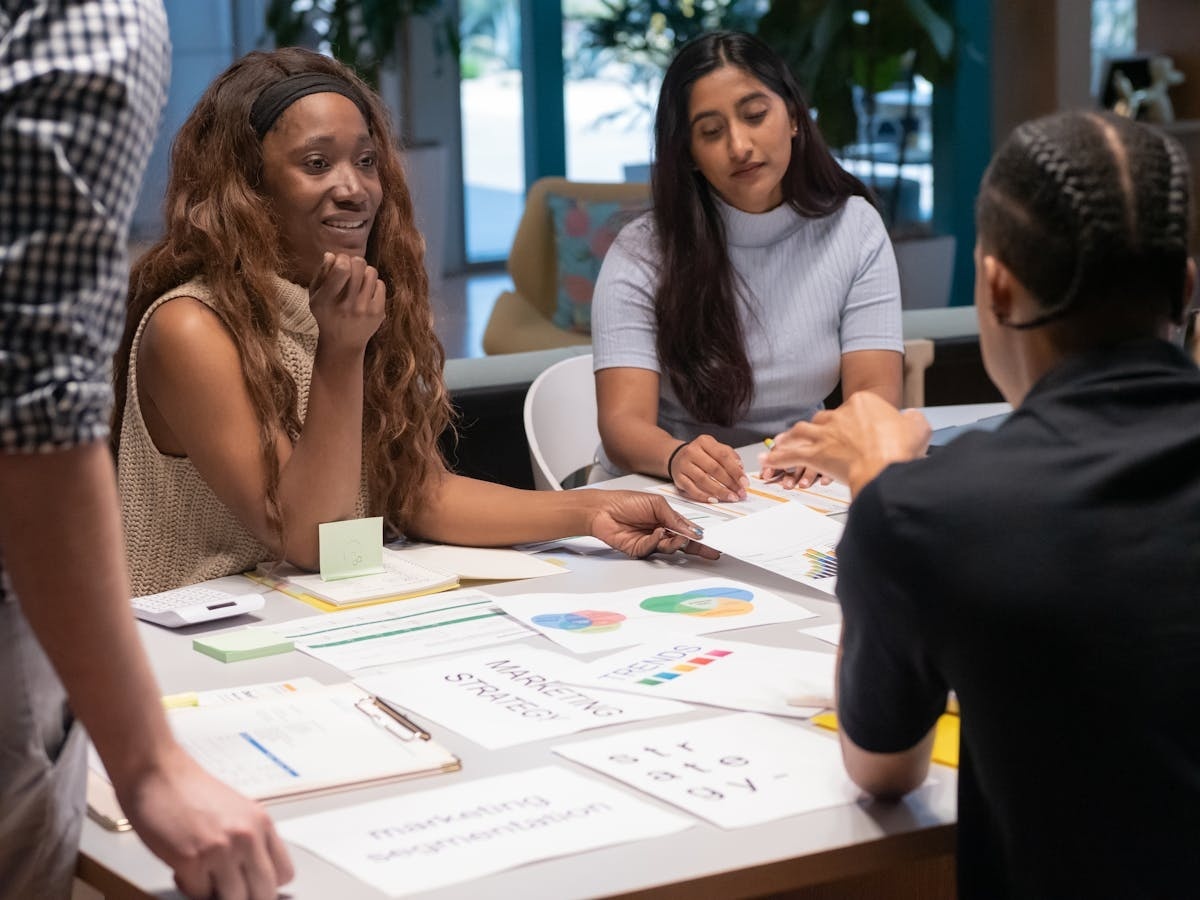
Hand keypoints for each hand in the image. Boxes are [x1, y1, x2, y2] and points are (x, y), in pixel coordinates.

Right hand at [118, 748, 293, 899]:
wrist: (157, 773)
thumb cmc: (190, 790)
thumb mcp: (237, 811)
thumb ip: (250, 840)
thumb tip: (254, 874)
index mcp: (262, 824)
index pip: (284, 873)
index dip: (267, 884)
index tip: (253, 886)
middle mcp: (247, 837)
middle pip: (264, 892)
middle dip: (245, 897)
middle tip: (226, 890)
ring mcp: (221, 850)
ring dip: (216, 895)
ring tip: (204, 877)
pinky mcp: (192, 861)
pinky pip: (199, 895)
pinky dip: (190, 888)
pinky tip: (183, 868)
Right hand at [308, 252, 385, 356]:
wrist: (343, 344)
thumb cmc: (327, 314)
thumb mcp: (315, 296)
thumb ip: (321, 274)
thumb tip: (332, 254)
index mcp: (327, 299)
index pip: (342, 269)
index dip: (343, 258)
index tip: (340, 262)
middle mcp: (347, 305)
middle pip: (358, 264)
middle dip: (354, 261)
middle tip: (350, 269)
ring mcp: (364, 309)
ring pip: (371, 272)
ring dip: (364, 272)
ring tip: (358, 281)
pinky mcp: (378, 313)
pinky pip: (380, 284)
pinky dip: (373, 284)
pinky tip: (366, 293)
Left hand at [586, 490, 720, 559]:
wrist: (603, 509)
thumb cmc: (626, 501)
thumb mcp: (656, 504)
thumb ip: (674, 518)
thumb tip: (692, 531)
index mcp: (667, 519)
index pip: (687, 530)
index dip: (700, 537)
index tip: (713, 544)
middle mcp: (661, 532)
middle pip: (683, 544)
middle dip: (697, 548)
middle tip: (709, 552)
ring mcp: (651, 542)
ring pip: (670, 549)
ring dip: (676, 543)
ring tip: (678, 536)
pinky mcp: (639, 550)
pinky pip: (653, 549)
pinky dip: (657, 541)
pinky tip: (657, 532)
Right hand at [668, 435, 746, 502]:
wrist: (676, 457)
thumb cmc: (700, 454)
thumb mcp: (715, 448)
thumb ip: (730, 456)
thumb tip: (740, 469)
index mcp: (704, 441)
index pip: (723, 456)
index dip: (735, 470)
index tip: (745, 482)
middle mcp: (692, 451)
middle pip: (714, 469)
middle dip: (730, 483)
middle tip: (740, 493)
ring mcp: (684, 465)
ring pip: (703, 480)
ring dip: (719, 491)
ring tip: (730, 497)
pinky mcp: (678, 478)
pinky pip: (691, 489)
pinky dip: (704, 496)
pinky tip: (714, 499)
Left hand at [762, 393, 930, 494]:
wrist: (886, 467)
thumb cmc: (901, 450)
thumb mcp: (918, 427)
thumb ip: (913, 420)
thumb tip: (911, 418)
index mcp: (864, 403)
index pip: (854, 409)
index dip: (853, 421)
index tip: (856, 431)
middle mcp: (840, 415)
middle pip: (824, 419)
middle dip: (818, 429)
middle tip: (814, 438)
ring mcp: (825, 433)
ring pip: (801, 432)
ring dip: (789, 437)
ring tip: (780, 442)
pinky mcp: (815, 453)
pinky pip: (790, 454)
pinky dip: (778, 457)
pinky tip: (768, 460)